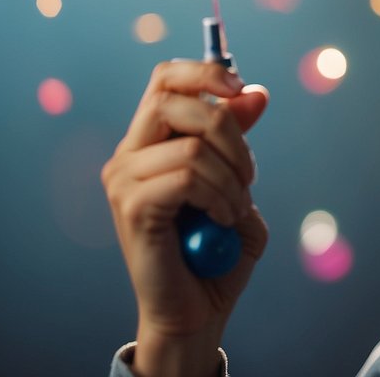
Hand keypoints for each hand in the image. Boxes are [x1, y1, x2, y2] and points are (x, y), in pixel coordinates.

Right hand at [102, 60, 268, 374]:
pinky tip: (223, 219)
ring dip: (232, 175)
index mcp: (151, 141)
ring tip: (238, 206)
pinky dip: (219, 195)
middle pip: (172, 100)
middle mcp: (128, 155)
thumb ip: (240, 139)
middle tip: (250, 171)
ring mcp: (123, 181)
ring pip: (191, 145)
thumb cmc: (218, 249)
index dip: (204, 71)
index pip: (165, 79)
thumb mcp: (239, 182)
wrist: (199, 309)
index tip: (240, 86)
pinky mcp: (131, 208)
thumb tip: (256, 92)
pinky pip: (187, 178)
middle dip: (228, 126)